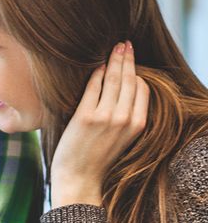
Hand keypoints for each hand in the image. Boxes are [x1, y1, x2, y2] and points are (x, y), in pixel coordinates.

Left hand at [51, 41, 148, 207]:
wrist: (79, 179)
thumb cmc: (96, 159)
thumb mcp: (121, 138)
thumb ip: (125, 117)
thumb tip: (121, 94)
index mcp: (138, 125)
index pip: (142, 89)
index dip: (137, 73)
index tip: (131, 60)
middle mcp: (125, 119)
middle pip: (130, 80)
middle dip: (127, 58)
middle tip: (124, 43)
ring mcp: (106, 117)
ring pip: (114, 79)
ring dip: (114, 60)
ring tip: (114, 48)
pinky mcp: (86, 116)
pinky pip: (93, 87)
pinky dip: (96, 73)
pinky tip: (97, 66)